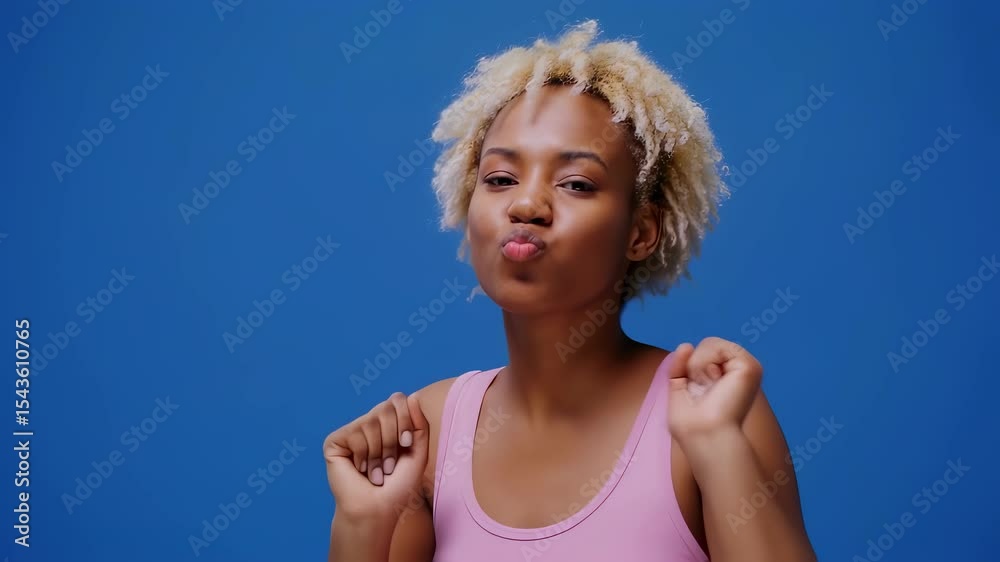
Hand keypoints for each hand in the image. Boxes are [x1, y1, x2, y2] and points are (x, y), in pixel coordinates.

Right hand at [323, 392, 428, 519]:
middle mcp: (368, 423)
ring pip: (371, 421)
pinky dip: (363, 454)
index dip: (405, 420)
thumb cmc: (398, 485)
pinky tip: (359, 469)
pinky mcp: (335, 441)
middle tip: (389, 465)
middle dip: (393, 439)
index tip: (406, 444)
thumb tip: (412, 396)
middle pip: (386, 407)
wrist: (378, 508)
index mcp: (388, 424)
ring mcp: (351, 431)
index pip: (398, 400)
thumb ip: (419, 423)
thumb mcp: (417, 452)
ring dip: (379, 452)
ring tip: (376, 472)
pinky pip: (355, 432)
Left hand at [666, 337, 762, 443]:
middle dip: (694, 364)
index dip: (691, 366)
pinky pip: (717, 347)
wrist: (704, 435)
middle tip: (702, 388)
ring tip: (708, 385)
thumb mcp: (679, 389)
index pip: (705, 352)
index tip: (694, 388)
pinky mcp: (749, 366)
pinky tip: (714, 380)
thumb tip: (686, 345)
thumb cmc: (692, 424)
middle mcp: (738, 371)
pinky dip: (705, 362)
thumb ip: (680, 366)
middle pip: (708, 344)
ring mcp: (746, 367)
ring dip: (699, 364)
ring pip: (711, 344)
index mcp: (727, 377)